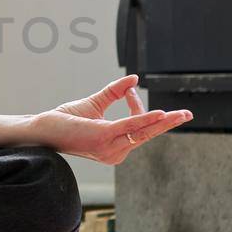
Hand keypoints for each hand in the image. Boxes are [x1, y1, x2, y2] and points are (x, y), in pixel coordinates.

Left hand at [28, 74, 191, 163]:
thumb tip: (134, 79)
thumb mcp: (96, 104)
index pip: (139, 128)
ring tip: (180, 114)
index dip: (141, 108)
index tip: (132, 89)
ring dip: (161, 121)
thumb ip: (115, 92)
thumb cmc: (66, 120)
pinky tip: (159, 114)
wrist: (43, 129)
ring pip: (142, 131)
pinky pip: (129, 127)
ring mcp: (109, 147)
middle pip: (147, 134)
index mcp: (116, 146)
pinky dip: (145, 120)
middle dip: (169, 123)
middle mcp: (115, 152)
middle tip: (188, 114)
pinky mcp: (102, 138)